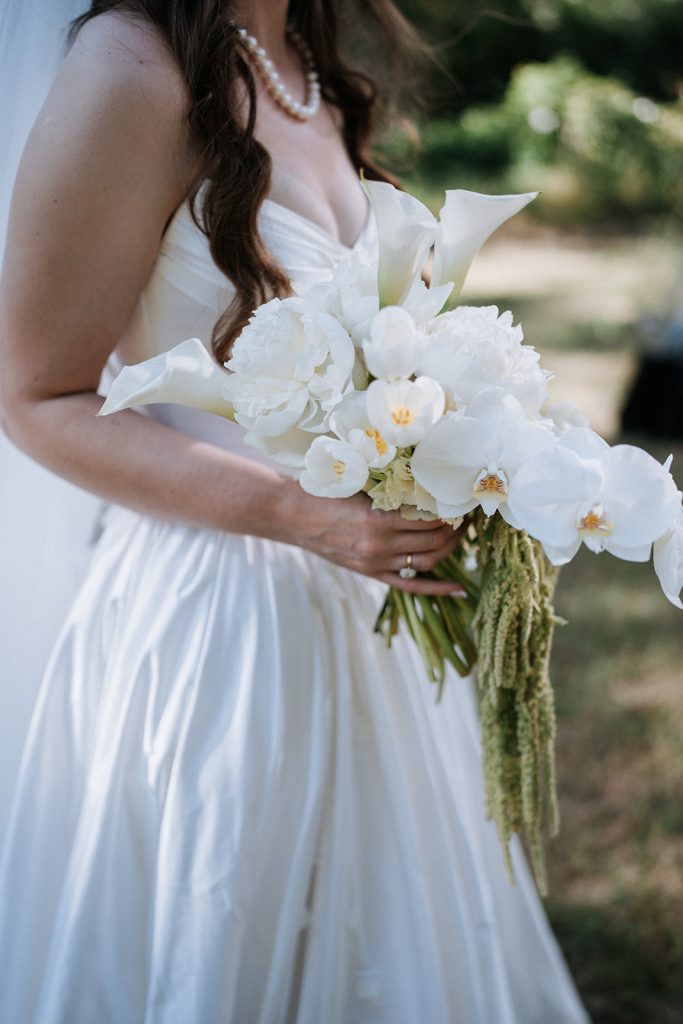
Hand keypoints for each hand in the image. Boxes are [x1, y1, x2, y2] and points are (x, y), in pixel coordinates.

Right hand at [278, 482, 466, 595]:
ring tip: (461, 534)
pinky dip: (437, 589)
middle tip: (465, 513)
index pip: (430, 518)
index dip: (450, 509)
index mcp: (378, 520)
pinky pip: (411, 587)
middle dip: (455, 527)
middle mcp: (380, 546)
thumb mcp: (358, 483)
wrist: (291, 514)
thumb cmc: (323, 490)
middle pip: (434, 540)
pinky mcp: (371, 573)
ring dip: (450, 548)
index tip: (459, 497)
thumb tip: (427, 486)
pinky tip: (459, 589)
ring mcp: (376, 563)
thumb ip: (391, 489)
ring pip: (427, 561)